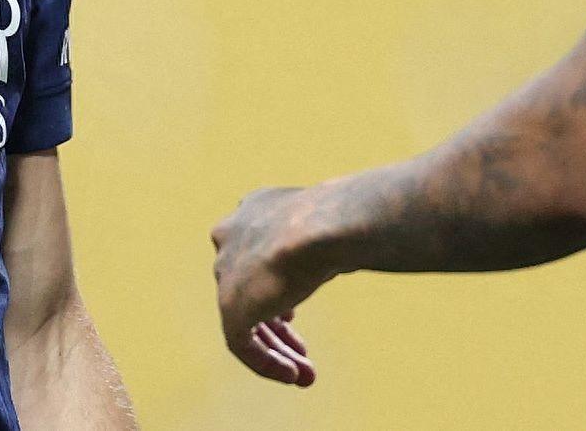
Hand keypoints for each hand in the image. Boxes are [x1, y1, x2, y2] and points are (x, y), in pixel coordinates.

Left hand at [211, 186, 333, 387]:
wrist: (323, 226)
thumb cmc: (342, 220)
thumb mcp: (335, 224)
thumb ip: (328, 239)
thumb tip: (358, 245)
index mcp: (254, 209)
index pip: (257, 255)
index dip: (275, 288)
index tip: (293, 315)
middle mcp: (234, 236)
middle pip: (251, 290)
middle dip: (278, 328)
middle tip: (303, 354)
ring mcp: (228, 270)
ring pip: (247, 319)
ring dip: (277, 350)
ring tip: (303, 376)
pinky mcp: (229, 304)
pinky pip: (242, 343)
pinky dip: (265, 362)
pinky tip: (291, 375)